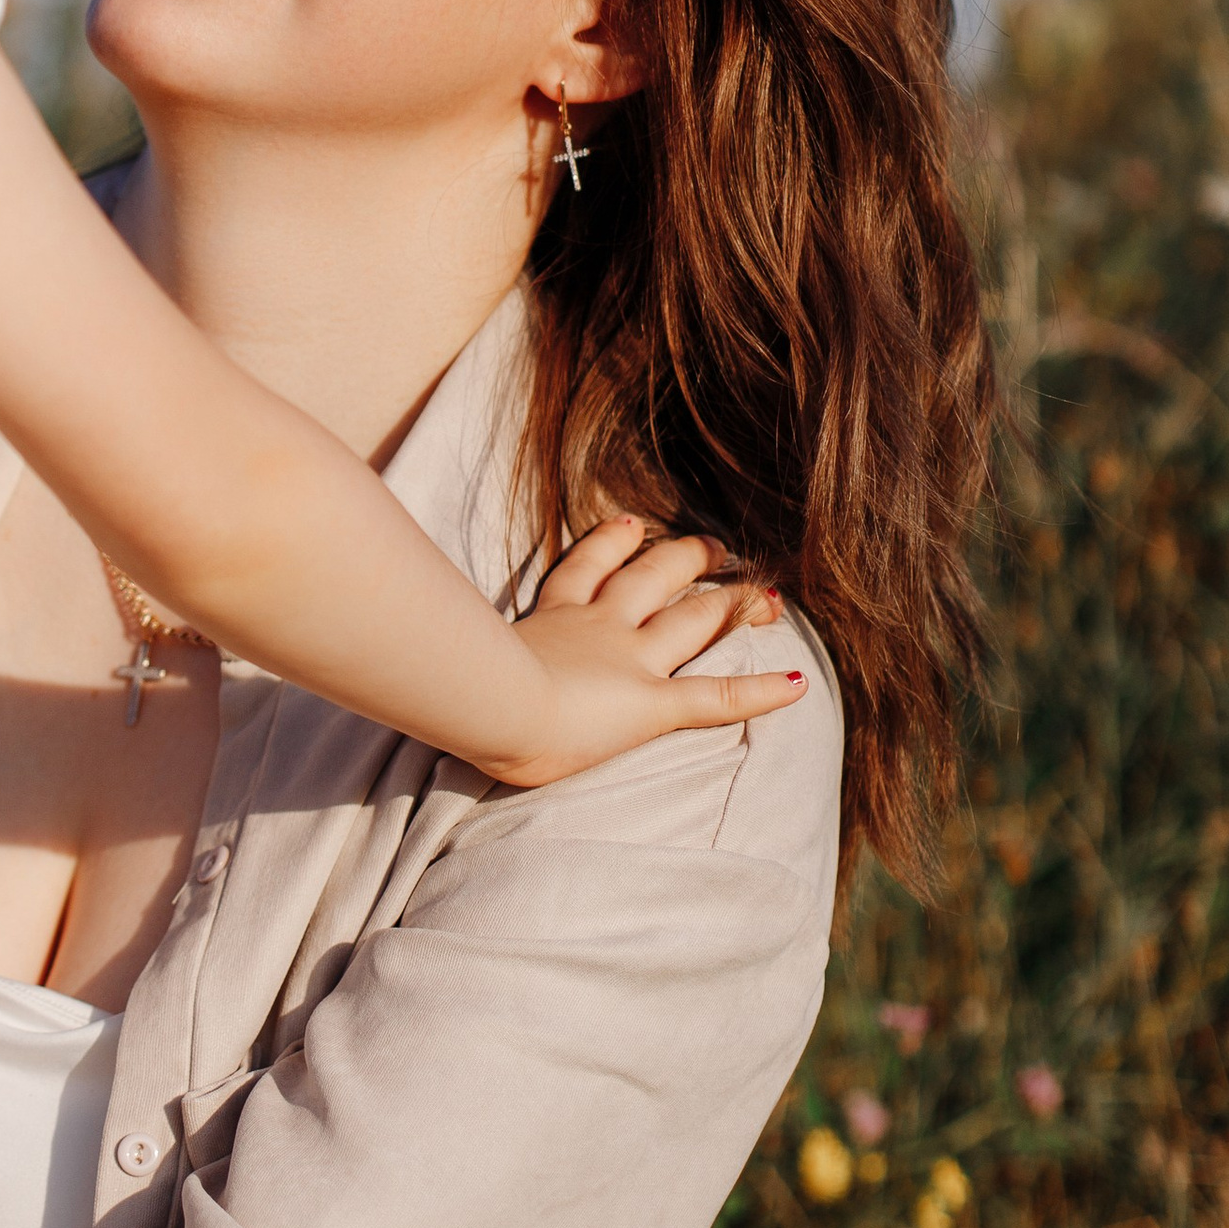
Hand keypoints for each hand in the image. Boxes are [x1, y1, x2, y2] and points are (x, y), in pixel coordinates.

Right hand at [486, 515, 797, 787]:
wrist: (484, 699)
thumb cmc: (462, 683)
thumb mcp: (457, 651)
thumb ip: (460, 641)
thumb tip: (430, 644)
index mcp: (551, 616)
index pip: (586, 569)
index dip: (612, 542)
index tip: (632, 525)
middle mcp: (598, 627)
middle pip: (651, 579)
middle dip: (688, 559)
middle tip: (715, 546)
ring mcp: (628, 660)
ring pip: (692, 620)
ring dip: (731, 606)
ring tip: (764, 596)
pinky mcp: (651, 702)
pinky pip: (715, 695)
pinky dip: (760, 690)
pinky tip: (798, 683)